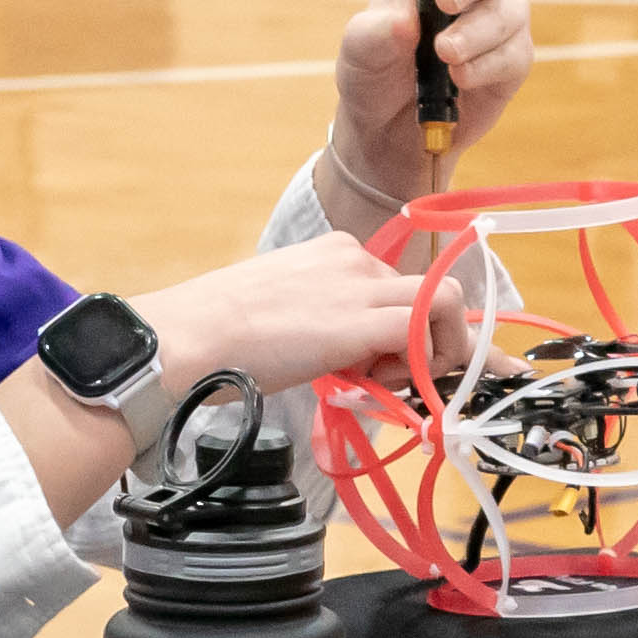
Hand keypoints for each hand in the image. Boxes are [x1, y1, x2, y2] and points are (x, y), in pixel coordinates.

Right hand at [149, 228, 448, 402]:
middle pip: (434, 292)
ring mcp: (360, 285)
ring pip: (447, 304)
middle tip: (392, 379)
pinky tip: (388, 385)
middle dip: (432, 342)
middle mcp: (355, 258)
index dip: (410, 328)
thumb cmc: (218, 334)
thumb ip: (323, 322)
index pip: (400, 285)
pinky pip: (426, 331)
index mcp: (334, 252)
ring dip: (437, 352)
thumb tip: (346, 355)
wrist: (189, 337)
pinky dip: (427, 363)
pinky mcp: (361, 321)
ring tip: (385, 383)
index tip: (398, 363)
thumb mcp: (282, 311)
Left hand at [320, 0, 535, 217]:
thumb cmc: (373, 76)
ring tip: (444, 56)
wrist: (388, 133)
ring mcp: (496, 22)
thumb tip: (406, 23)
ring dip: (475, 32)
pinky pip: (515, 54)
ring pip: (509, 10)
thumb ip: (375, 34)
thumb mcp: (359, 54)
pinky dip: (486, 66)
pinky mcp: (512, 61)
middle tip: (443, 2)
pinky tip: (459, 80)